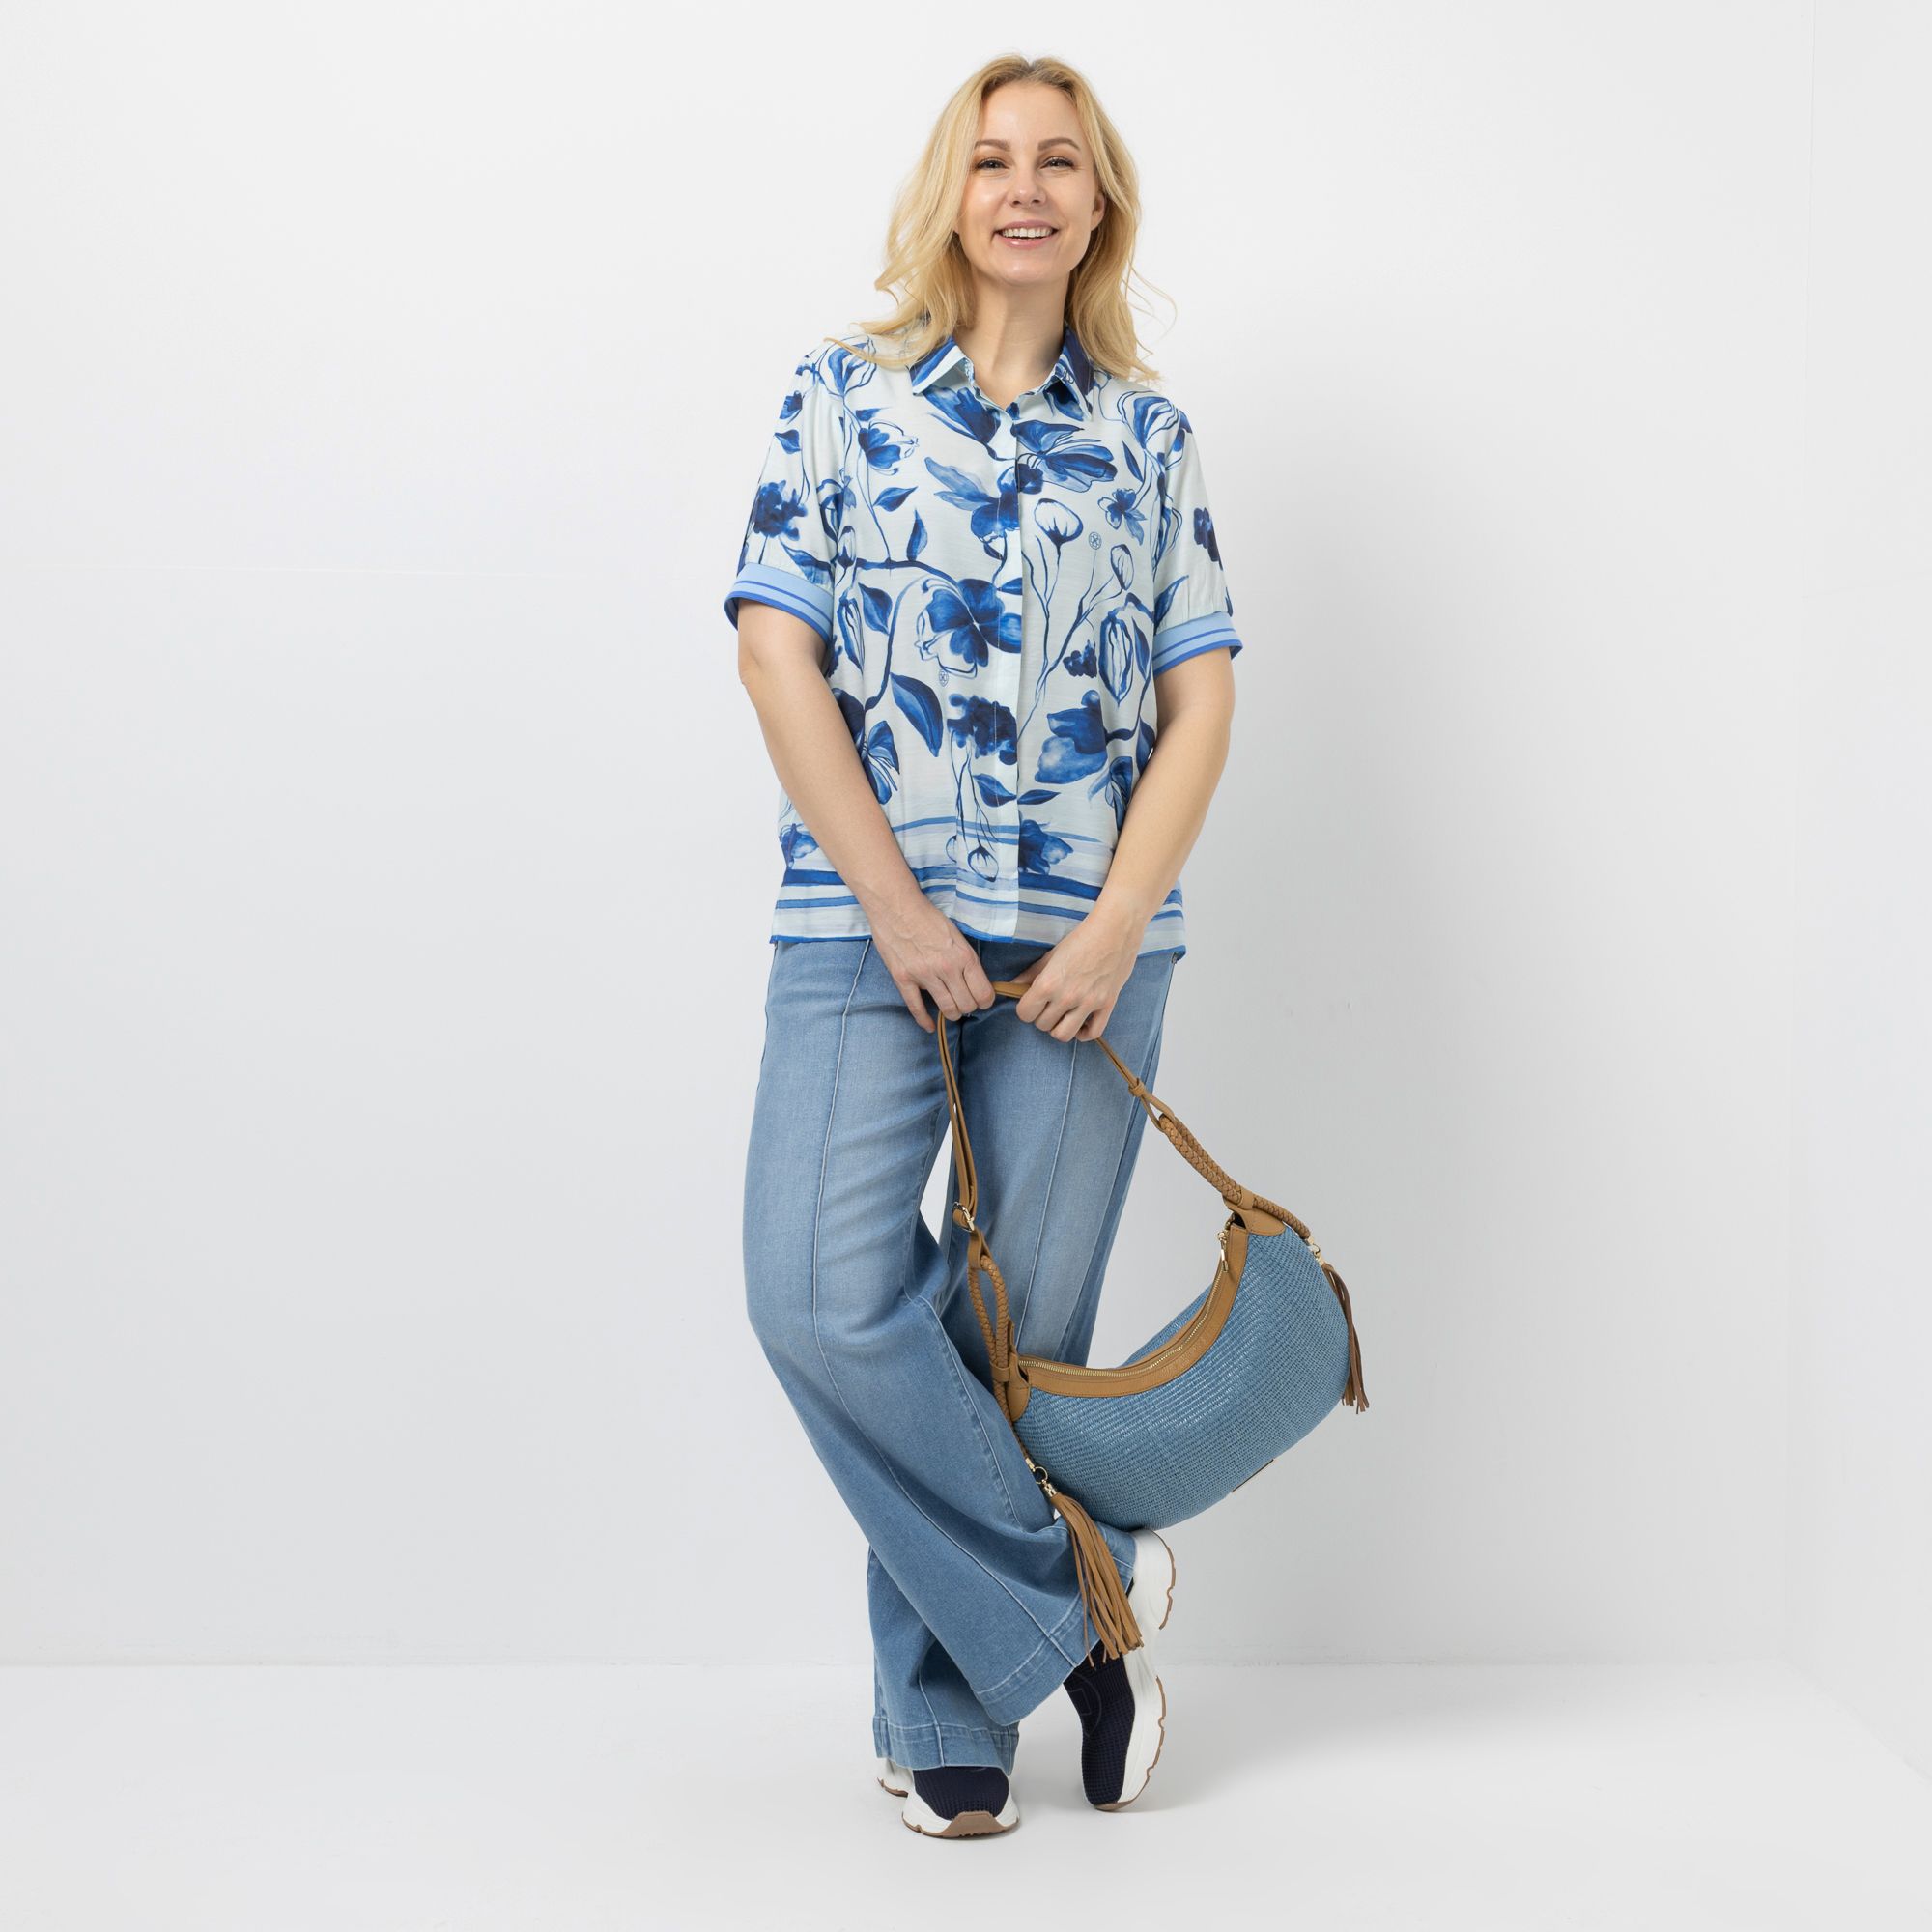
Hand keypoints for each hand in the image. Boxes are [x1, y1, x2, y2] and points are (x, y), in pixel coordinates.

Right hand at [868, 899, 995, 1031]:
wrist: (897, 907)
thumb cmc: (928, 917)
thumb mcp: (957, 935)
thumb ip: (966, 959)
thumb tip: (974, 981)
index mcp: (963, 956)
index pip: (983, 993)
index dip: (985, 1000)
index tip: (981, 999)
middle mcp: (946, 968)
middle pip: (967, 1005)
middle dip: (968, 1007)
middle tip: (965, 1002)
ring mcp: (923, 975)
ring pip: (947, 1009)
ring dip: (952, 1013)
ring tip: (951, 1009)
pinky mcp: (903, 978)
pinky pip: (916, 1008)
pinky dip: (925, 1021)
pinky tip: (930, 1026)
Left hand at [1005, 908, 1147, 1042]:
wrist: (1115, 929)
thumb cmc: (1082, 938)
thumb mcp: (1052, 954)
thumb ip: (1032, 973)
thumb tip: (1014, 985)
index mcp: (1049, 983)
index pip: (1025, 1013)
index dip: (1026, 1009)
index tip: (1032, 1002)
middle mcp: (1067, 997)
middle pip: (1043, 1025)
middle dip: (1042, 1016)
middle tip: (1049, 1005)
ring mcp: (1088, 1003)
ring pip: (1063, 1035)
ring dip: (1059, 1027)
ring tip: (1062, 1016)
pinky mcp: (1107, 1005)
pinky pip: (1092, 1033)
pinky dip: (1083, 1034)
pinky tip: (1080, 1023)